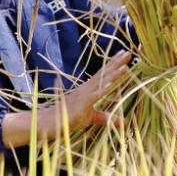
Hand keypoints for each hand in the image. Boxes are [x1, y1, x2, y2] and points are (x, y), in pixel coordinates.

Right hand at [0, 50, 132, 148]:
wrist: (48, 123)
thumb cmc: (67, 119)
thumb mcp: (91, 118)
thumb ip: (106, 118)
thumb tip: (123, 121)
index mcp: (87, 90)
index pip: (103, 74)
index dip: (114, 64)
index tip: (124, 55)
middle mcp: (86, 88)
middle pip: (104, 73)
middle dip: (116, 63)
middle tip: (128, 52)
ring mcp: (84, 95)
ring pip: (101, 81)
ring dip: (114, 73)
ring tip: (125, 65)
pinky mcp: (82, 103)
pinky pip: (95, 95)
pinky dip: (103, 88)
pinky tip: (112, 82)